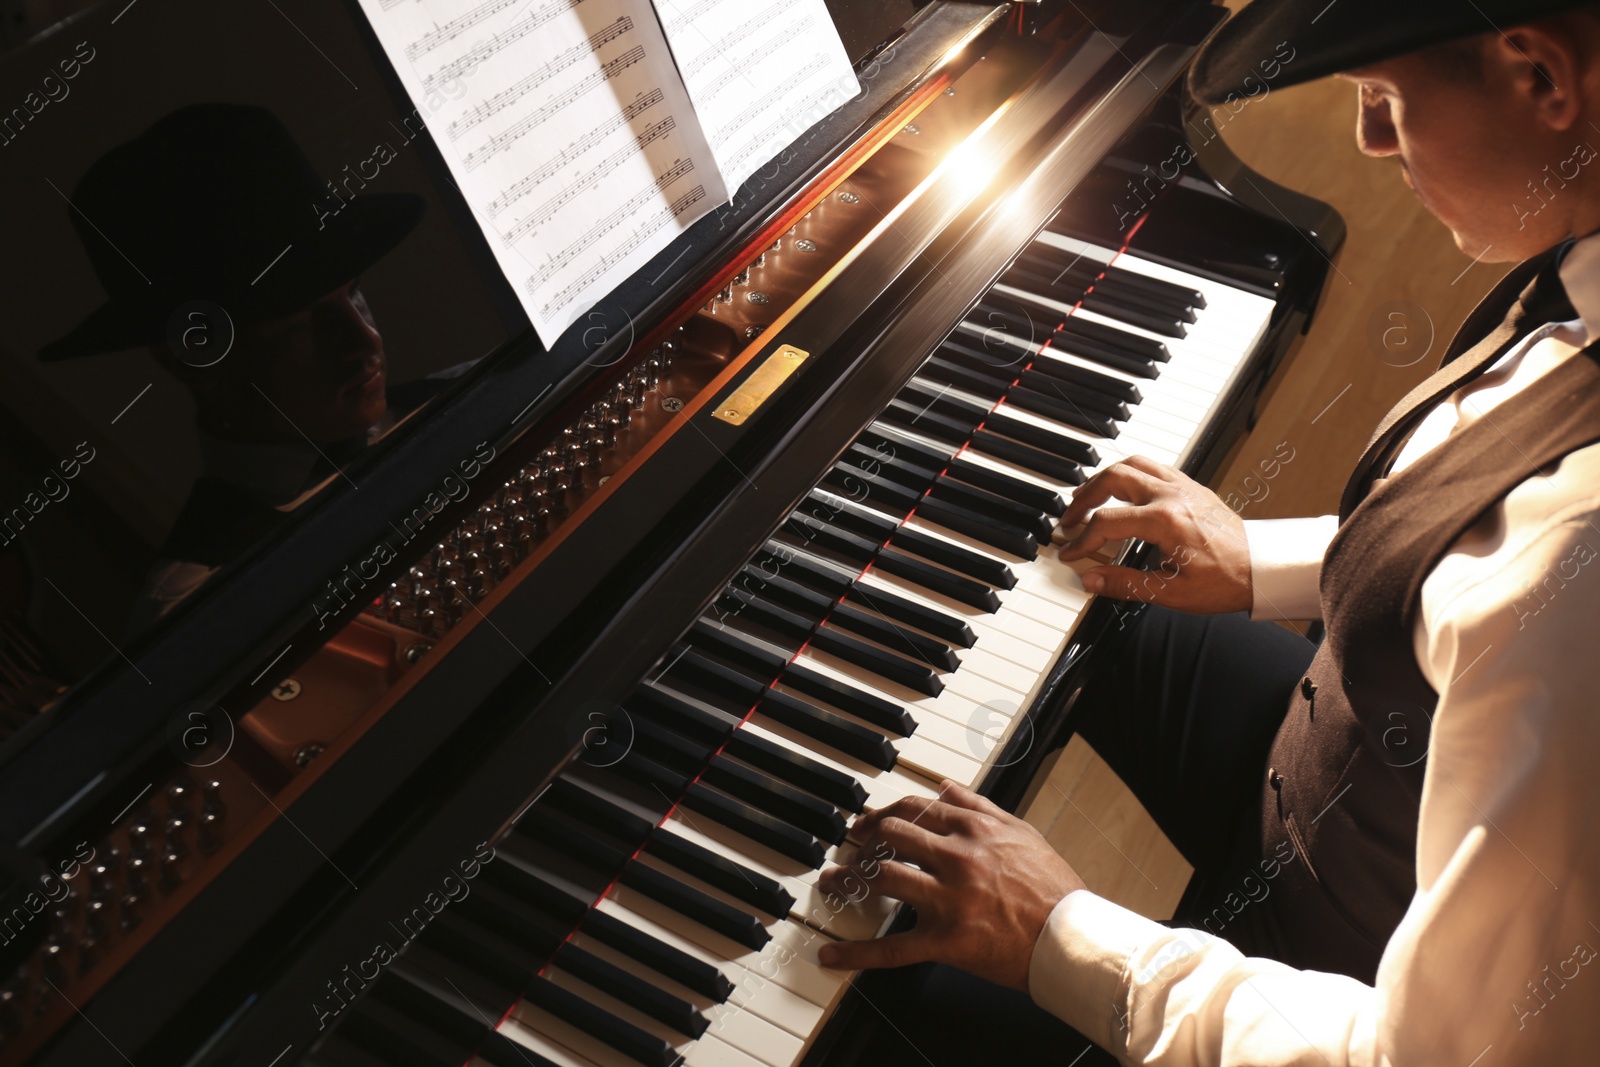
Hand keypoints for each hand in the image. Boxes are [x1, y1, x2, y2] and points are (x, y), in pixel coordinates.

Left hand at [814, 780, 1084, 992]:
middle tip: (851, 850)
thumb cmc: (1053, 887)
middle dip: (864, 841)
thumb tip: (944, 786)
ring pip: (885, 879)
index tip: (868, 824)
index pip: (914, 808)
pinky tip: (830, 953)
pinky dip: (856, 952)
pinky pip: (892, 948)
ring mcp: (949, 899)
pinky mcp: (947, 941)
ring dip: (852, 879)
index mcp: (974, 829)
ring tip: (835, 883)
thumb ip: (978, 805)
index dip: (883, 814)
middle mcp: (958, 857)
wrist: (1072, 938)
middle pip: (892, 836)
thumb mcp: (1021, 832)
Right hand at [1058, 456, 1251, 613]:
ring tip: (1088, 496)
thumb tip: (1090, 580)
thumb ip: (1124, 584)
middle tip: (1069, 517)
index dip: (1082, 540)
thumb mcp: (1171, 591)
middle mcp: (1172, 495)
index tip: (1070, 553)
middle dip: (1084, 497)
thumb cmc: (1225, 581)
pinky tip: (1123, 490)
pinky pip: (1154, 466)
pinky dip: (1130, 474)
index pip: (1107, 522)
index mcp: (1165, 520)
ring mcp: (1184, 486)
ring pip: (1133, 464)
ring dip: (1104, 478)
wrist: (1262, 568)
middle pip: (1113, 478)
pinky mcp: (1192, 487)